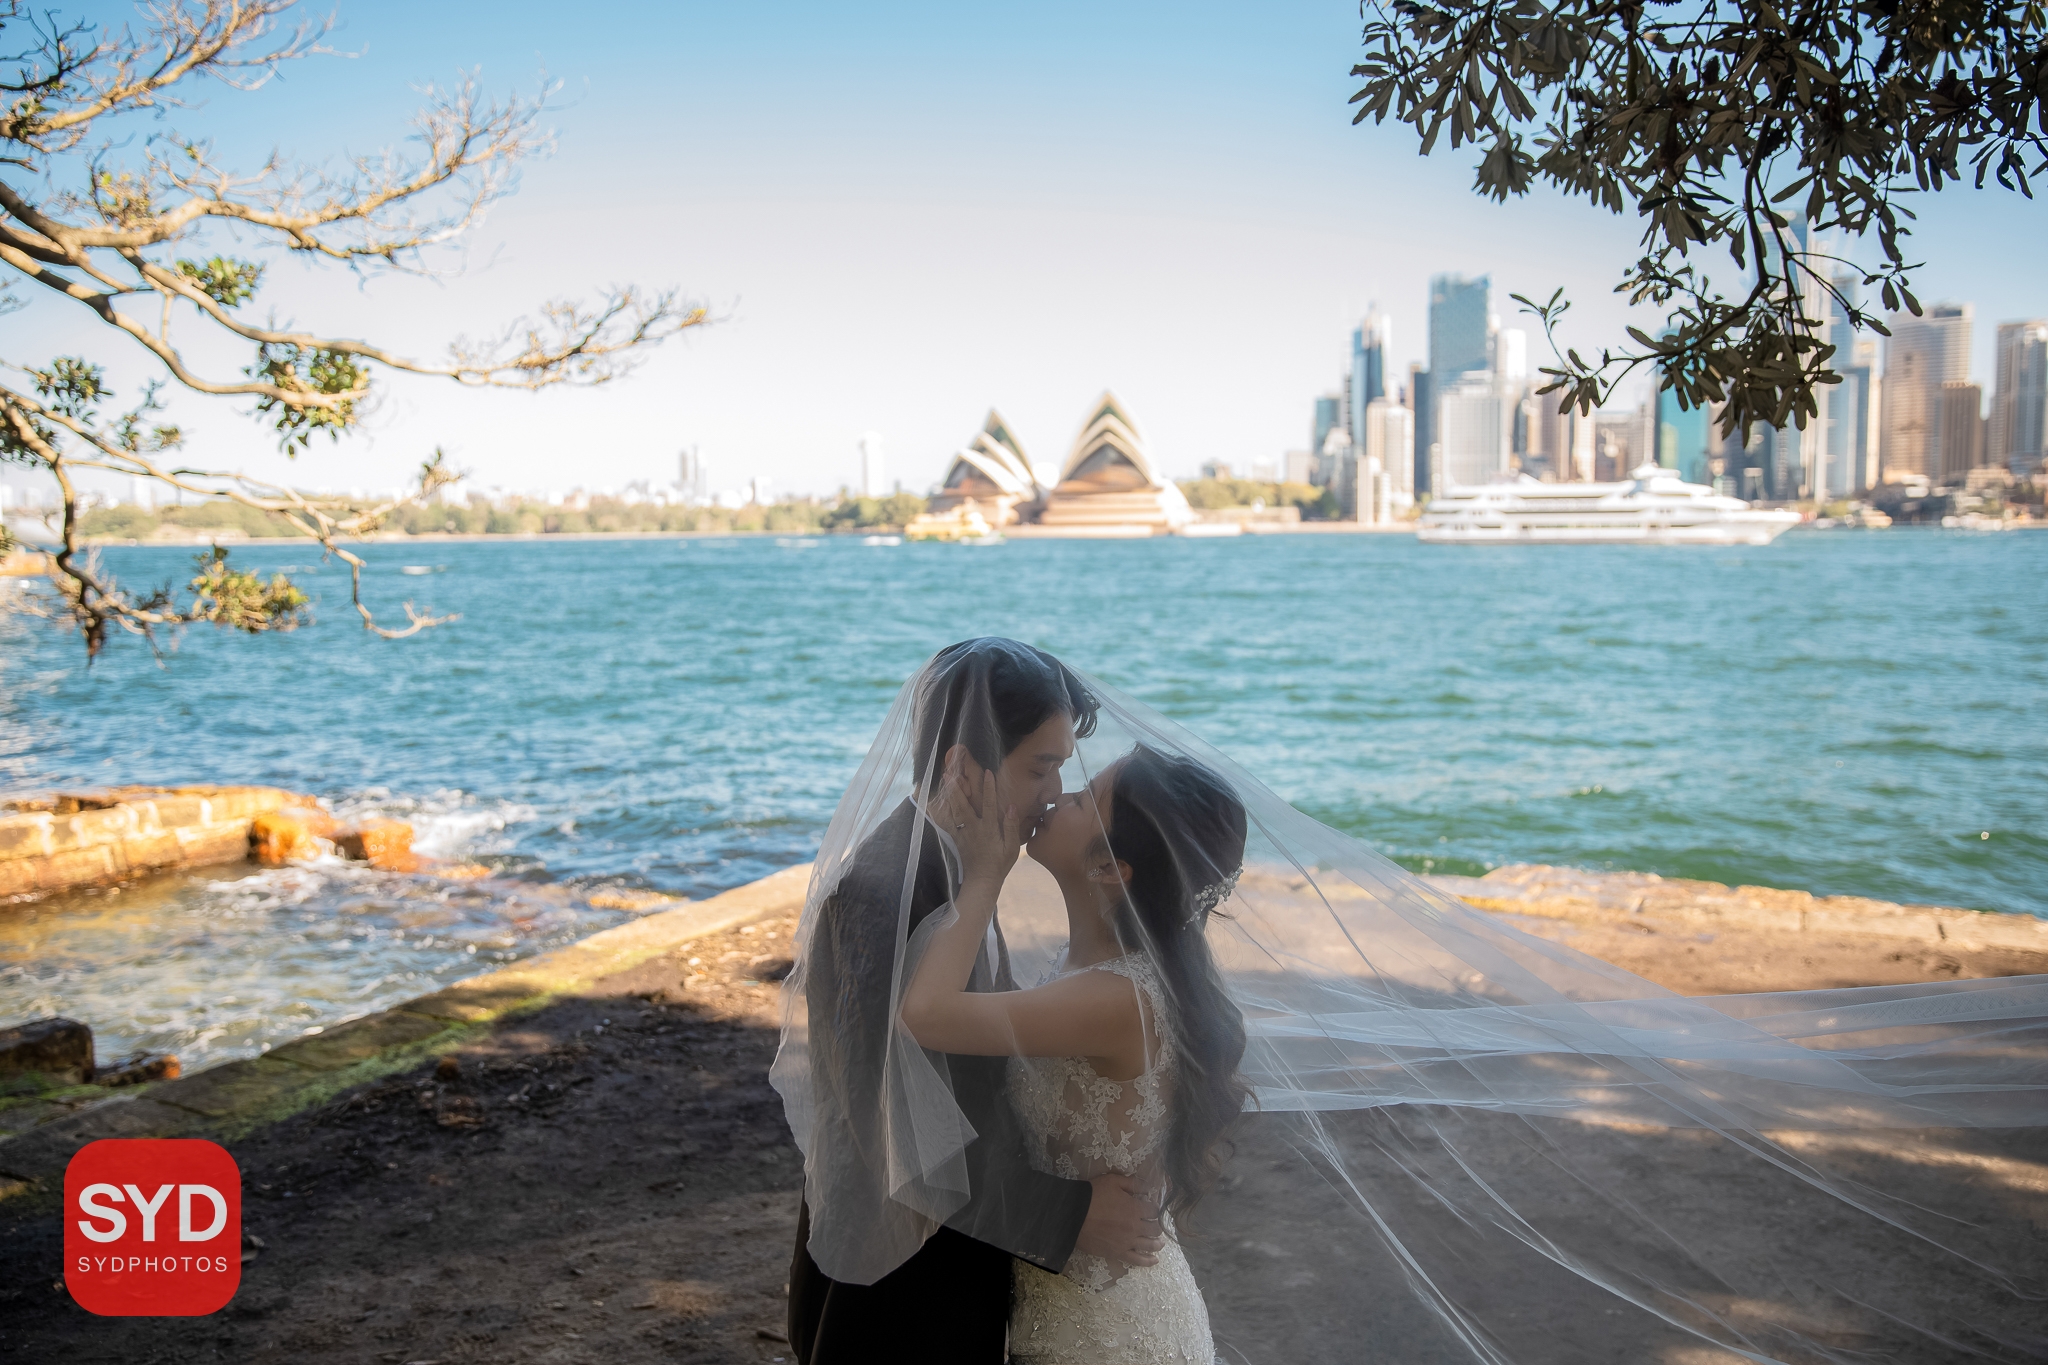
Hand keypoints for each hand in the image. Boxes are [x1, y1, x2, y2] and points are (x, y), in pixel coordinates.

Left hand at [930, 754, 1023, 886]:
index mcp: (989, 829)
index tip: (988, 772)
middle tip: (952, 773)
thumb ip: (1011, 827)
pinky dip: (942, 812)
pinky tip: (937, 802)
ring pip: (954, 811)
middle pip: (964, 804)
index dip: (989, 788)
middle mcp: (974, 828)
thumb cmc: (999, 864)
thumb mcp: (1011, 848)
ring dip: (949, 795)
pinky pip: (947, 823)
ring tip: (945, 782)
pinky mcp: (956, 839)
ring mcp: (963, 833)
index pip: (990, 804)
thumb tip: (1012, 807)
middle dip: (958, 788)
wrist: (981, 880)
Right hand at [1074, 1174, 1163, 1267]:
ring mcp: (1127, 1242)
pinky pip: (1137, 1260)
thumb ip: (1133, 1183)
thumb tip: (1149, 1187)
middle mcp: (1135, 1227)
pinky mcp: (1118, 1253)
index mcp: (1135, 1208)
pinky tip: (1154, 1260)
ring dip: (1157, 1243)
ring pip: (1150, 1245)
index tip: (1152, 1209)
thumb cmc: (1093, 1195)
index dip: (1155, 1209)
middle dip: (1157, 1226)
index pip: (1154, 1211)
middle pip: (1154, 1229)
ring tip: (1160, 1243)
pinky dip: (1148, 1260)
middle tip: (1156, 1225)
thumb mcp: (1113, 1181)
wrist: (1073, 1214)